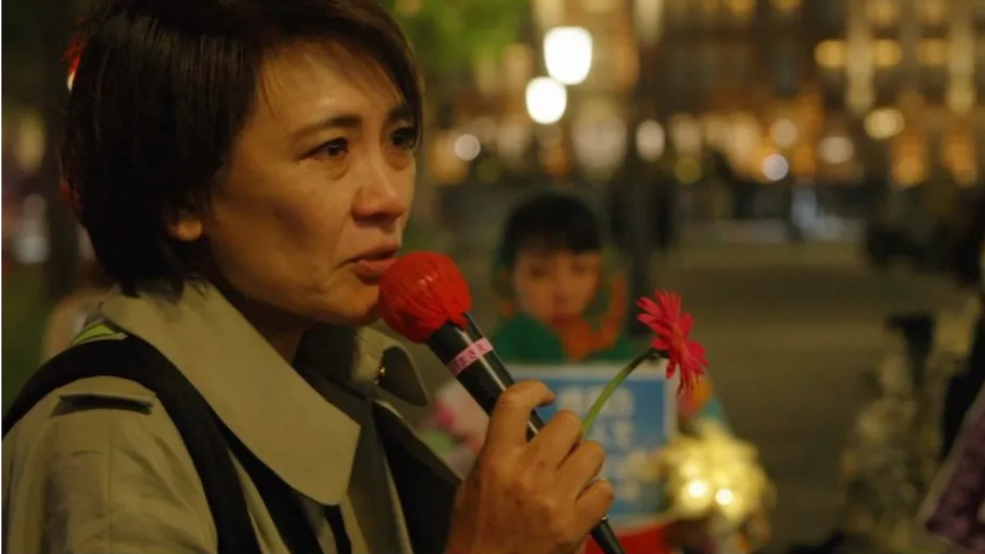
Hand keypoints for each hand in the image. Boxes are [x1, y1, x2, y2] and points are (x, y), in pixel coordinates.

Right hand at [445, 380, 614, 553]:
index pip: (515, 402)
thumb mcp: (473, 484)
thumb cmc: (474, 531)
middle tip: (559, 450)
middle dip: (567, 433)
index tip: (544, 397)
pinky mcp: (576, 524)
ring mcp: (556, 499)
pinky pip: (605, 489)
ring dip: (585, 462)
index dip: (535, 389)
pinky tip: (581, 503)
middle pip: (569, 422)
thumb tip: (527, 428)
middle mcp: (528, 473)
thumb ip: (498, 452)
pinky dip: (597, 494)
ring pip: (593, 451)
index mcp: (497, 459)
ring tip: (571, 478)